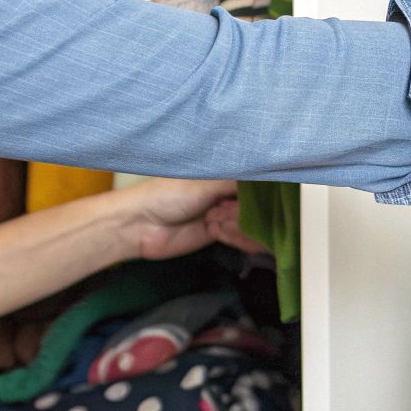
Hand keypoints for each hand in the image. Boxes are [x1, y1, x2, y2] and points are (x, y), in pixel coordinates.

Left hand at [117, 178, 266, 260]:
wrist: (139, 227)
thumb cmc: (167, 195)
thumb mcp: (205, 183)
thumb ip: (238, 181)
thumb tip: (270, 174)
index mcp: (221, 173)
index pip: (253, 179)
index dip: (263, 187)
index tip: (270, 193)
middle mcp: (224, 192)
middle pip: (254, 202)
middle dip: (248, 209)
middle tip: (224, 208)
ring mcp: (221, 213)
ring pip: (248, 221)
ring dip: (239, 224)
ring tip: (215, 221)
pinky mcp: (217, 234)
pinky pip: (238, 237)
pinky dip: (238, 237)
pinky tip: (219, 231)